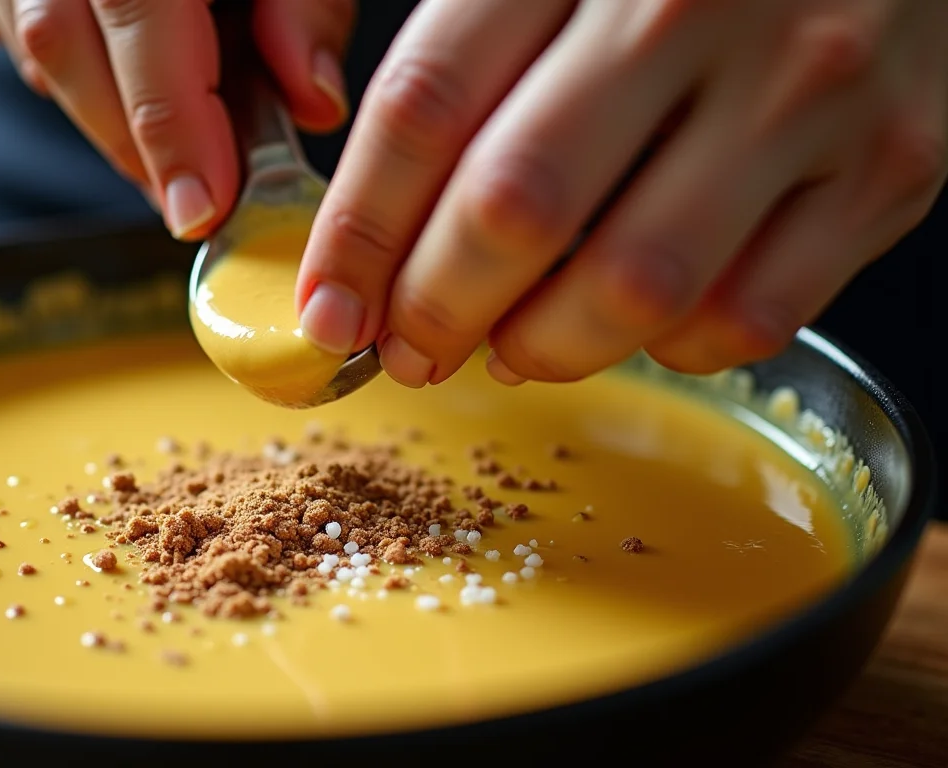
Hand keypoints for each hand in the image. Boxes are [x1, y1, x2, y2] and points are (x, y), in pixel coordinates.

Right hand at [0, 0, 353, 238]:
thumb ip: (304, 5)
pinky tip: (121, 82)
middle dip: (133, 142)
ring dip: (104, 116)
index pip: (139, 6)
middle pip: (63, 41)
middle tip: (194, 201)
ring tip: (173, 153)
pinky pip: (0, 27)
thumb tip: (313, 101)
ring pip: (33, 46)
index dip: (168, 117)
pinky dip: (67, 75)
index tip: (202, 205)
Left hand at [296, 0, 947, 387]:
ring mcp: (808, 90)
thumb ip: (453, 44)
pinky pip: (751, 314)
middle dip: (434, 307)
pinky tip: (630, 326)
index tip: (328, 307)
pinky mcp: (894, 165)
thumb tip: (346, 183)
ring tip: (504, 349)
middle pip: (515, 206)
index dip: (358, 230)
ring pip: (631, 284)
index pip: (426, 104)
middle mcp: (698, 7)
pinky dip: (666, 350)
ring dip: (540, 348)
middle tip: (406, 347)